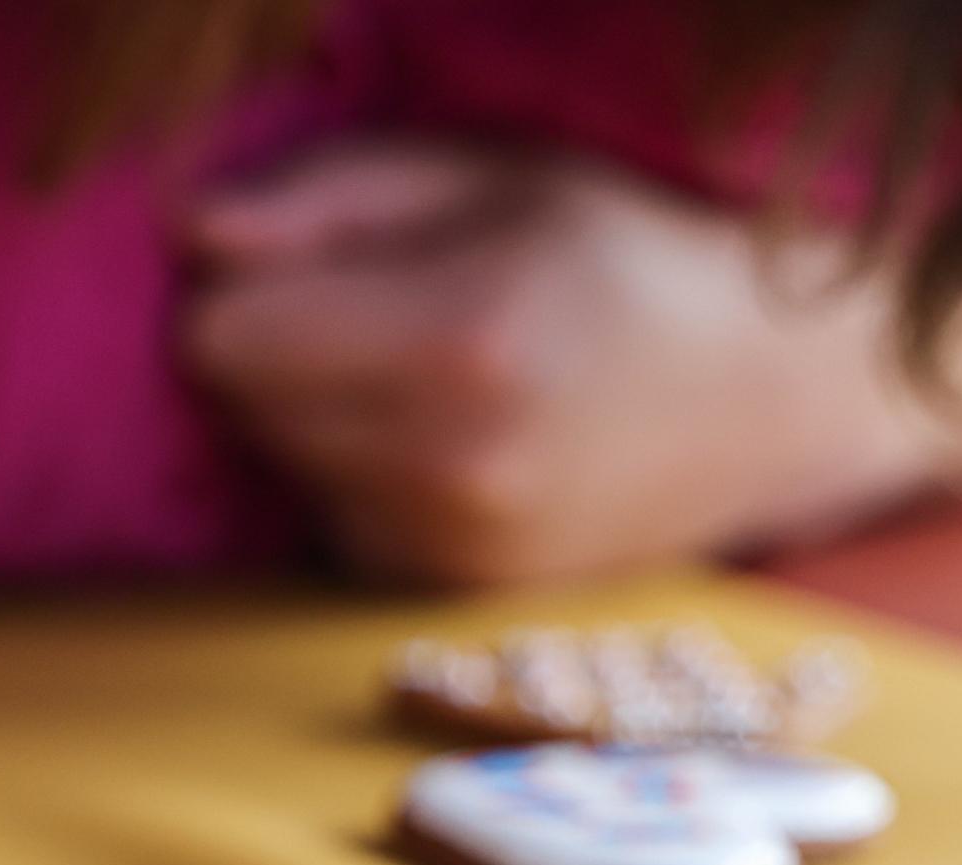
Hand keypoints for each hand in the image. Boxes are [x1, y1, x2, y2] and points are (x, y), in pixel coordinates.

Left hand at [181, 145, 960, 585]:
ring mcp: (449, 545)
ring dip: (316, 425)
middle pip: (235, 410)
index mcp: (458, 338)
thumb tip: (187, 234)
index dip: (244, 291)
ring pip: (277, 472)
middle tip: (386, 320)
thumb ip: (327, 198)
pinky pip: (328, 525)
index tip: (311, 268)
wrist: (774, 398)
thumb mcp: (490, 174)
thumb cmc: (624, 256)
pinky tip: (448, 448)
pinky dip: (358, 485)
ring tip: (431, 384)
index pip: (216, 337)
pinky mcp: (446, 594)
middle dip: (278, 356)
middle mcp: (447, 462)